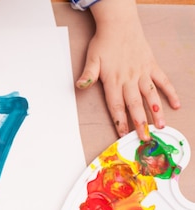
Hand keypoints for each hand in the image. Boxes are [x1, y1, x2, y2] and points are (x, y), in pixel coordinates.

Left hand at [75, 0, 179, 140]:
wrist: (119, 24)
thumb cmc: (103, 43)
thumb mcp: (91, 59)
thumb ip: (88, 75)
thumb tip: (80, 85)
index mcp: (113, 80)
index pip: (116, 105)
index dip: (119, 120)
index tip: (123, 134)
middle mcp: (129, 79)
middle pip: (134, 104)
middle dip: (139, 122)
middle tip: (144, 138)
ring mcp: (142, 72)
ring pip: (150, 95)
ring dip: (156, 111)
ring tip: (161, 126)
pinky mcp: (151, 66)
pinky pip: (162, 81)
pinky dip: (170, 92)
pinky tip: (175, 105)